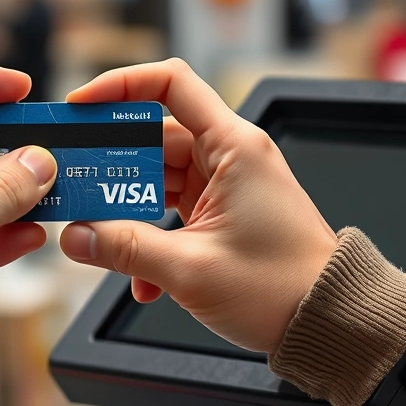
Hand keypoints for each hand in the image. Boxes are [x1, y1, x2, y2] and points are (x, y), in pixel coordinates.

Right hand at [59, 59, 336, 353]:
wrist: (329, 322)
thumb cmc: (284, 288)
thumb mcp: (191, 269)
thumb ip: (125, 248)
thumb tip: (77, 237)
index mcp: (233, 147)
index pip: (171, 83)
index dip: (120, 84)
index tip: (82, 105)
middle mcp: (230, 157)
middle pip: (153, 137)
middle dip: (111, 163)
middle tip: (75, 181)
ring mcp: (226, 185)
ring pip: (158, 177)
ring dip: (128, 209)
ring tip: (101, 235)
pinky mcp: (223, 213)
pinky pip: (172, 210)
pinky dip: (151, 238)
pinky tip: (143, 279)